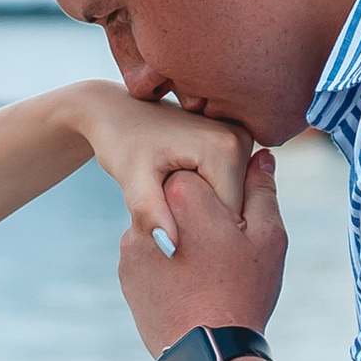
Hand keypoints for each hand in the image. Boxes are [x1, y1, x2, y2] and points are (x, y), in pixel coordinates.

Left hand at [64, 81, 251, 239]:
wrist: (117, 111)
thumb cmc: (121, 142)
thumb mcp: (131, 179)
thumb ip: (150, 213)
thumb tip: (170, 248)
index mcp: (225, 148)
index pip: (231, 214)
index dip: (200, 229)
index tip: (167, 220)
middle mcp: (241, 137)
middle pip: (236, 205)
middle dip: (203, 215)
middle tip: (164, 202)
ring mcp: (242, 136)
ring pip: (234, 197)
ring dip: (206, 205)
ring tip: (170, 191)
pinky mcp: (237, 140)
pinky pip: (230, 183)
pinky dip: (207, 193)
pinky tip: (179, 182)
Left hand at [117, 147, 285, 359]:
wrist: (207, 352)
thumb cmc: (243, 291)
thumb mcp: (268, 237)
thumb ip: (261, 190)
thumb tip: (260, 156)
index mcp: (185, 192)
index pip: (203, 166)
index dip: (224, 189)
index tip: (235, 217)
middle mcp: (149, 210)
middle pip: (179, 195)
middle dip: (201, 210)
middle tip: (222, 244)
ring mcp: (132, 243)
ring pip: (164, 224)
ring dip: (182, 235)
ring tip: (206, 269)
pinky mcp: (125, 270)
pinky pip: (150, 253)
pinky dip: (167, 261)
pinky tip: (188, 284)